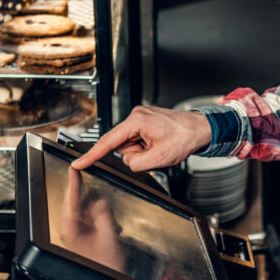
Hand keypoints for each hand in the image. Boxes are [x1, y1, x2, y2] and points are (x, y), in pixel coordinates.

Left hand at [60, 167, 123, 270]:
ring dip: (98, 213)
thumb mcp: (108, 235)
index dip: (73, 183)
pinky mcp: (83, 237)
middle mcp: (70, 231)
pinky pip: (90, 221)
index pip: (71, 201)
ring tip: (108, 224)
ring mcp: (76, 234)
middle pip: (77, 205)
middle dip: (89, 200)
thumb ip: (103, 214)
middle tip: (92, 191)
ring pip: (85, 213)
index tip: (73, 169)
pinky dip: (99, 220)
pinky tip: (108, 227)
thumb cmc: (105, 265)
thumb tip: (100, 201)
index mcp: (71, 230)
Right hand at [71, 105, 211, 171]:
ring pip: (130, 145)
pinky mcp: (145, 122)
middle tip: (155, 152)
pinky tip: (159, 143)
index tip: (79, 162)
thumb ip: (136, 163)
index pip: (108, 141)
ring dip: (142, 151)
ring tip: (159, 146)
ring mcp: (141, 118)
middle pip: (121, 145)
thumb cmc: (185, 137)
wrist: (200, 129)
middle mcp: (137, 116)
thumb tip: (127, 162)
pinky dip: (146, 146)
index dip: (92, 155)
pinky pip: (137, 141)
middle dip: (135, 153)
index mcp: (137, 121)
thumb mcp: (160, 158)